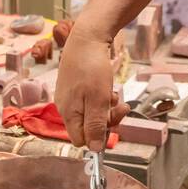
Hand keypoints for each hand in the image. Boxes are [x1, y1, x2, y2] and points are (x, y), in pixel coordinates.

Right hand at [55, 27, 128, 151]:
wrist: (87, 37)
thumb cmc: (92, 67)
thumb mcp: (98, 100)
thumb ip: (96, 126)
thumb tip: (94, 150)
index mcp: (68, 113)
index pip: (81, 140)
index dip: (98, 137)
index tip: (114, 125)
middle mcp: (65, 106)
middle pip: (87, 127)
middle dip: (107, 120)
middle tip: (122, 107)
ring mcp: (70, 95)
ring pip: (91, 113)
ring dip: (107, 108)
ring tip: (115, 95)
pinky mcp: (75, 85)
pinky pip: (90, 100)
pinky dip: (102, 97)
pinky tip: (108, 87)